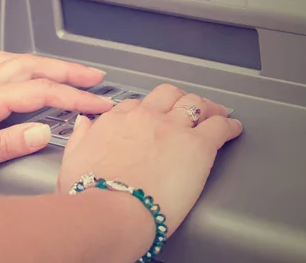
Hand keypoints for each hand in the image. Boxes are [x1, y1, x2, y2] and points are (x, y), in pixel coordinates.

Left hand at [0, 52, 113, 186]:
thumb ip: (5, 144)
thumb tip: (43, 133)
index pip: (39, 92)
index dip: (73, 97)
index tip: (97, 103)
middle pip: (32, 66)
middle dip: (68, 70)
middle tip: (95, 77)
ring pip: (16, 60)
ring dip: (47, 63)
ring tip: (70, 71)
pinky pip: (0, 65)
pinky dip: (24, 64)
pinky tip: (28, 70)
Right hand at [58, 84, 242, 237]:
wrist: (110, 210)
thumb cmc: (89, 192)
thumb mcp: (72, 159)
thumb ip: (80, 137)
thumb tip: (83, 124)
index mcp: (115, 121)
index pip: (135, 105)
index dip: (148, 110)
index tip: (153, 117)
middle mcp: (144, 118)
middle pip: (167, 95)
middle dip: (178, 99)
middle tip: (188, 108)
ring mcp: (172, 128)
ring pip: (195, 103)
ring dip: (206, 107)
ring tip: (215, 113)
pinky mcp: (197, 145)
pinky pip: (220, 126)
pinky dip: (228, 125)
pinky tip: (233, 128)